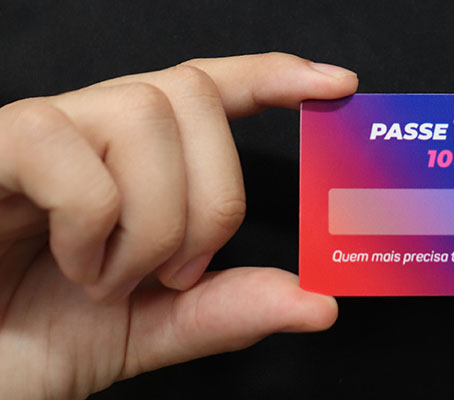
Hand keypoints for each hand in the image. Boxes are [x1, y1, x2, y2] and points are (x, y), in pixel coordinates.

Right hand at [0, 53, 356, 397]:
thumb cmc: (35, 340)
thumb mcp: (153, 328)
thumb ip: (230, 309)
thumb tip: (321, 302)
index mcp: (133, 161)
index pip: (208, 88)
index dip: (270, 75)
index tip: (336, 85)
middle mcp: (89, 130)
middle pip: (190, 94)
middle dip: (214, 198)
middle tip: (178, 273)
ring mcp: (38, 133)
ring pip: (143, 114)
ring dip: (151, 221)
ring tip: (111, 278)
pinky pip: (69, 152)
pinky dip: (91, 225)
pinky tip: (73, 266)